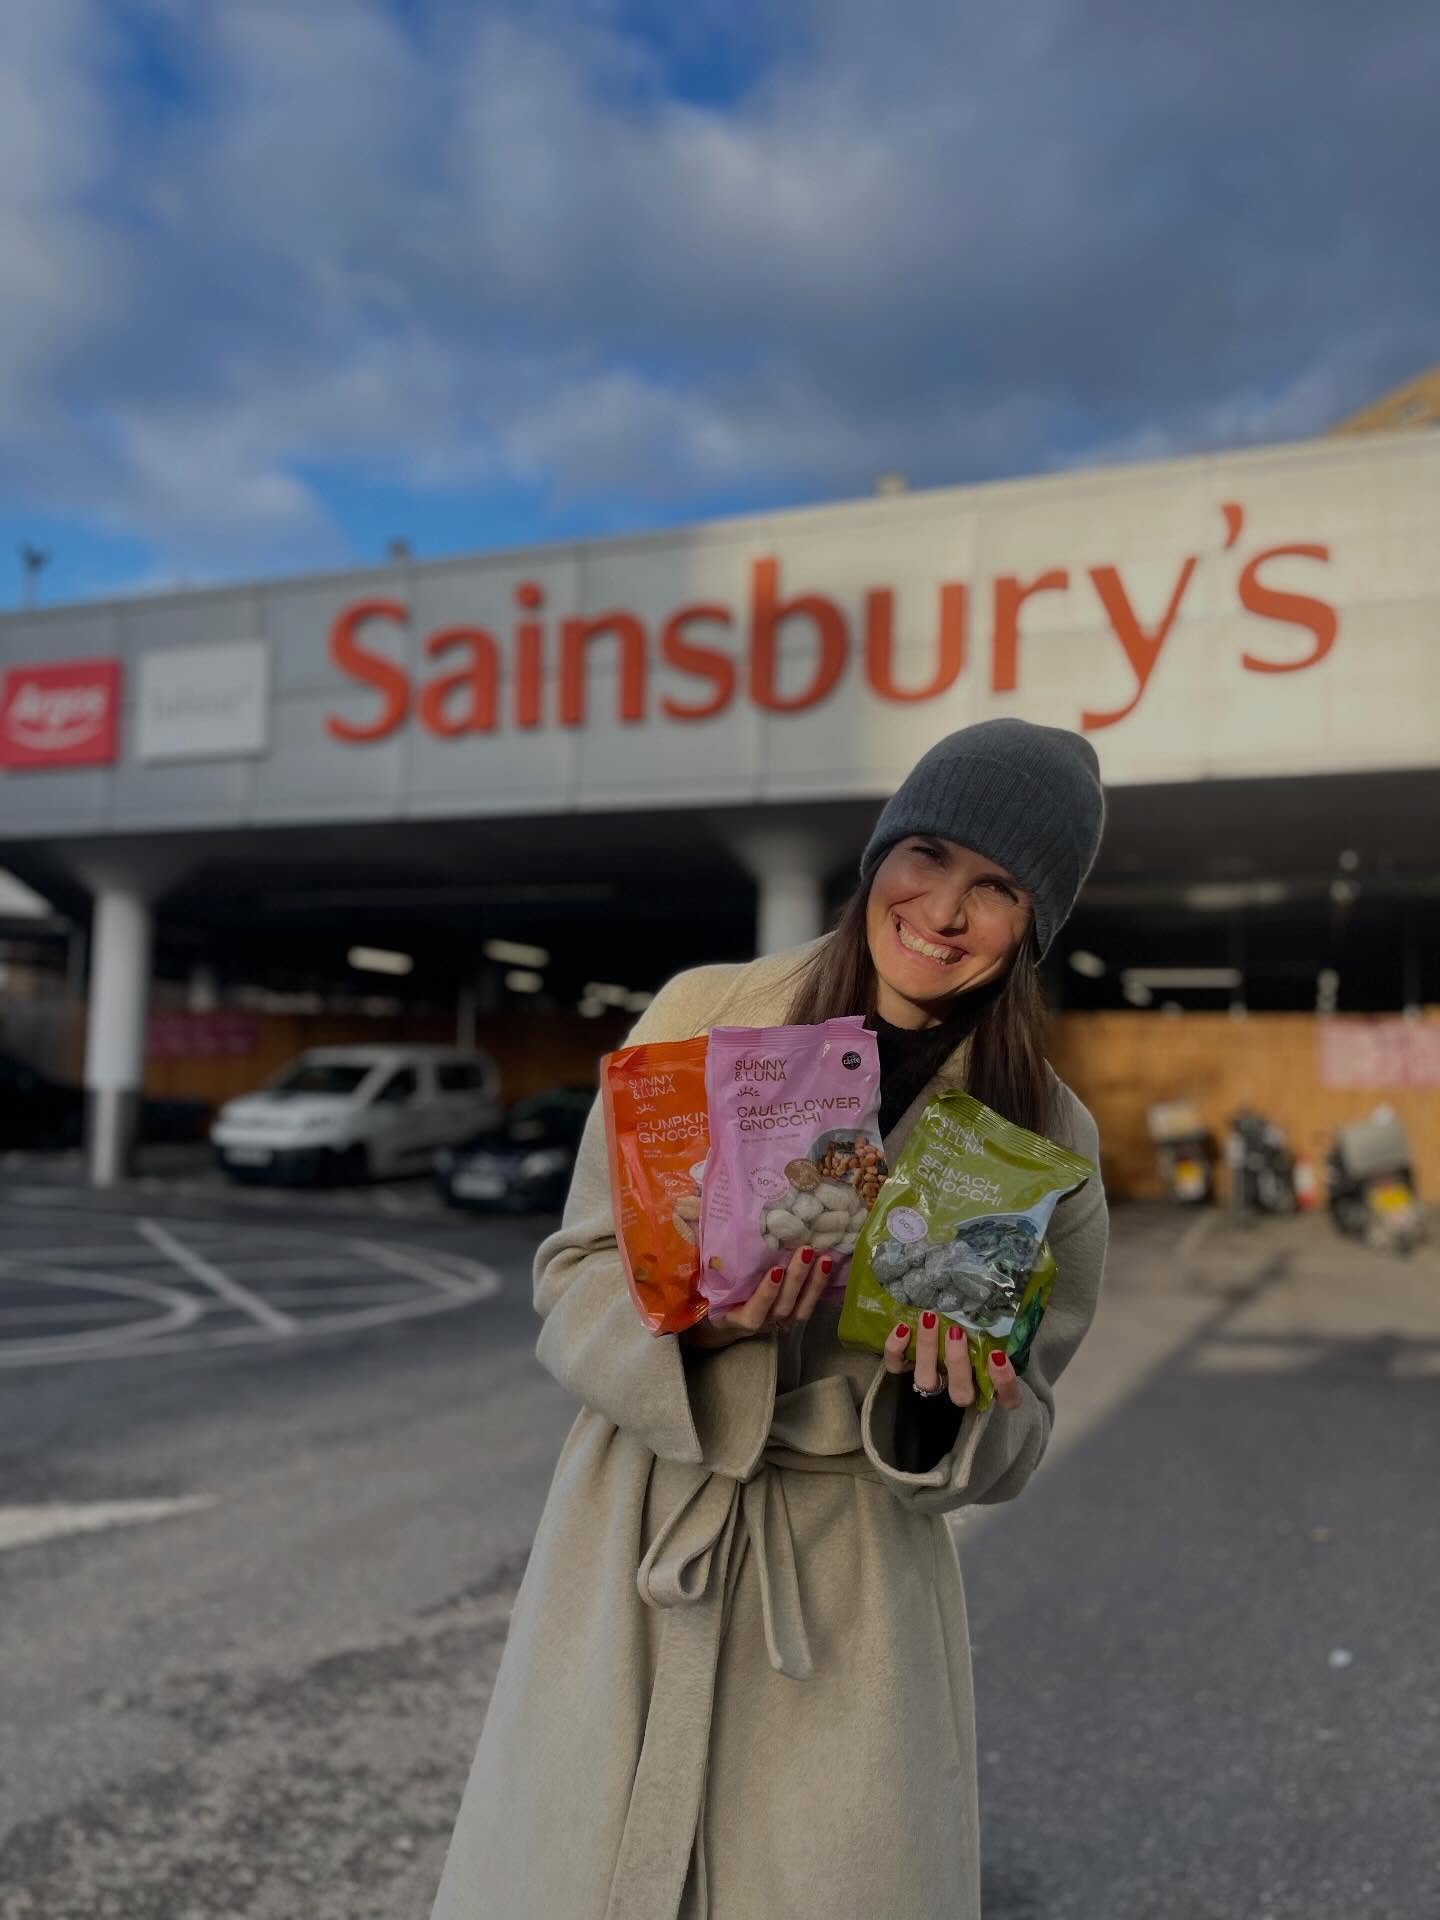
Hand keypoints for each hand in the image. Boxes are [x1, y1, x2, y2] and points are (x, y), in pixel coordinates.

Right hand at [682, 1245, 834, 1348]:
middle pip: (782, 1307)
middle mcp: (759, 1323)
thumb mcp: (699, 1270)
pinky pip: (809, 1305)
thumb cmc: (710, 1284)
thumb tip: (684, 1207)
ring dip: (812, 1283)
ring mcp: (778, 1321)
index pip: (752, 1314)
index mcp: (732, 1316)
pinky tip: (828, 1263)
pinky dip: (820, 1286)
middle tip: (804, 1251)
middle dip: (795, 1280)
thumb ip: (696, 1245)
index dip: (764, 1295)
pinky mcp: (793, 1314)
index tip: (774, 1270)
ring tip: (822, 1256)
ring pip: (800, 1307)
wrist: (725, 1312)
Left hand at [882, 1312, 1022, 1409]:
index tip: (997, 1355)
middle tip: (956, 1331)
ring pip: (927, 1381)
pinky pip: (897, 1367)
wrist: (946, 1327)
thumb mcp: (998, 1327)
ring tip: (930, 1319)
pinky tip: (903, 1327)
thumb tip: (1020, 1288)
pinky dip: (896, 1350)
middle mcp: (962, 1387)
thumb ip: (1005, 1321)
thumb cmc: (983, 1329)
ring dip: (928, 1351)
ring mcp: (934, 1380)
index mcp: (991, 1384)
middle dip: (957, 1363)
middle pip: (960, 1393)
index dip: (1003, 1382)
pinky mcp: (907, 1368)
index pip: (1007, 1398)